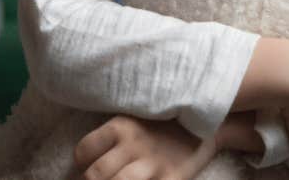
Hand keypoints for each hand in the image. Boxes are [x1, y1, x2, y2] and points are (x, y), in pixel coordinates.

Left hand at [75, 116, 217, 179]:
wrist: (207, 122)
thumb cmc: (164, 120)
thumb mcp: (136, 115)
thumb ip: (113, 133)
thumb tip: (86, 155)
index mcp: (121, 126)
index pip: (84, 150)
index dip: (80, 163)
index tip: (85, 168)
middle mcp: (133, 145)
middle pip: (95, 175)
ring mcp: (153, 165)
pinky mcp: (171, 179)